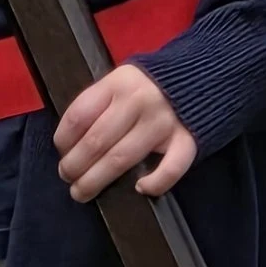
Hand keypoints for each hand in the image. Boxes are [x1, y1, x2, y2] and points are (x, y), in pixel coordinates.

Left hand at [54, 63, 196, 203]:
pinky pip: (171, 168)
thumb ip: (101, 103)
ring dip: (97, 180)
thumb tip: (71, 142)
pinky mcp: (188, 139)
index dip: (63, 139)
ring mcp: (164, 122)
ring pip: (122, 158)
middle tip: (67, 178)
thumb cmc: (152, 84)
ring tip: (82, 192)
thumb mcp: (122, 80)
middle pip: (97, 141)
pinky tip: (140, 189)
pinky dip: (156, 182)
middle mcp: (139, 101)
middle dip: (75, 165)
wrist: (204, 74)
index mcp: (118, 83)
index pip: (80, 115)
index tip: (61, 153)